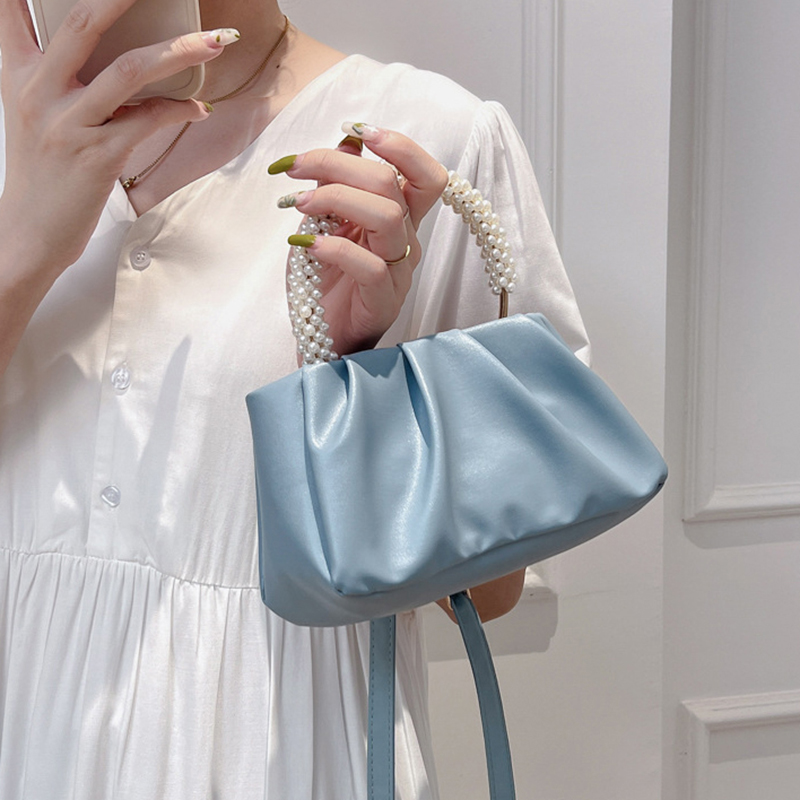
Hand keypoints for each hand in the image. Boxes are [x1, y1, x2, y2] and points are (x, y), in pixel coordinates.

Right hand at [0, 0, 232, 276]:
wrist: (30, 233)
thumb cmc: (42, 174)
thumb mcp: (35, 115)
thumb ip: (60, 78)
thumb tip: (113, 53)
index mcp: (19, 74)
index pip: (12, 8)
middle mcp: (40, 91)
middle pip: (84, 22)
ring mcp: (70, 123)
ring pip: (130, 69)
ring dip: (180, 51)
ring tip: (214, 42)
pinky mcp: (99, 156)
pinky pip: (149, 119)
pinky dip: (181, 109)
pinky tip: (199, 109)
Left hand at [271, 123, 447, 356]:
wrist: (320, 335)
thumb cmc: (327, 280)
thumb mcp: (328, 223)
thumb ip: (341, 185)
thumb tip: (347, 140)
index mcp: (401, 218)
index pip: (426, 175)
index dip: (401, 147)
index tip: (359, 132)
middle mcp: (407, 241)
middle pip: (392, 184)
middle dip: (338, 164)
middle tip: (295, 167)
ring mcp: (399, 272)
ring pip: (387, 217)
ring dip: (336, 198)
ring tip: (297, 203)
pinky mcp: (382, 300)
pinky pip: (370, 266)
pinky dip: (333, 247)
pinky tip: (303, 244)